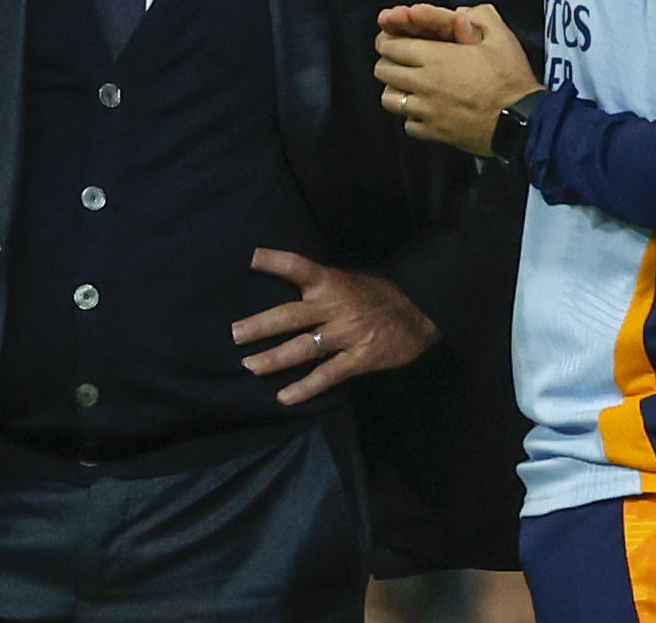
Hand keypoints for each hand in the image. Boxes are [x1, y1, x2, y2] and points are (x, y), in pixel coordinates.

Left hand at [232, 249, 439, 405]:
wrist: (421, 311)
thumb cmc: (379, 294)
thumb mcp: (350, 279)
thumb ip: (321, 286)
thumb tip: (286, 288)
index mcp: (332, 282)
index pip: (298, 266)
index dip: (274, 261)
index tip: (249, 258)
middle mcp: (335, 307)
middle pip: (290, 316)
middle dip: (259, 325)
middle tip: (233, 334)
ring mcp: (347, 334)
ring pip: (303, 348)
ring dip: (273, 358)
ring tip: (249, 366)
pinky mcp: (359, 358)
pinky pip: (327, 375)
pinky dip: (304, 387)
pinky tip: (284, 397)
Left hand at [374, 4, 540, 153]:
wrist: (521, 122)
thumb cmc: (510, 78)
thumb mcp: (501, 37)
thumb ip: (480, 17)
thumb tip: (460, 12)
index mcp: (436, 57)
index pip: (390, 46)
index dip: (388, 40)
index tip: (395, 40)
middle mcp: (423, 83)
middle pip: (382, 71)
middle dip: (388, 62)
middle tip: (400, 61)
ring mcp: (426, 111)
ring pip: (389, 99)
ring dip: (395, 90)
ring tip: (409, 86)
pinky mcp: (433, 133)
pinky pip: (407, 124)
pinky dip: (412, 116)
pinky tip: (425, 110)